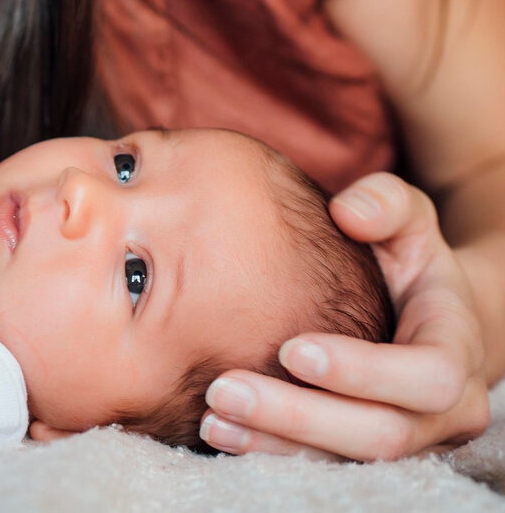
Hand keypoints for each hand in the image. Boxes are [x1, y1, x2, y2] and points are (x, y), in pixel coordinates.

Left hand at [199, 173, 489, 459]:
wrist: (419, 314)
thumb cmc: (407, 259)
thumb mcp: (409, 221)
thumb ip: (386, 202)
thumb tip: (351, 211)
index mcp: (454, 354)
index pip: (426, 378)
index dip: (363, 372)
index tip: (292, 350)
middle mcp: (438, 413)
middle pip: (378, 434)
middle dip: (299, 415)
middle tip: (224, 388)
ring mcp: (403, 440)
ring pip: (342, 460)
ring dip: (275, 443)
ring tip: (211, 416)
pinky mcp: (359, 451)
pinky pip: (318, 464)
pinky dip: (268, 451)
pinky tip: (218, 431)